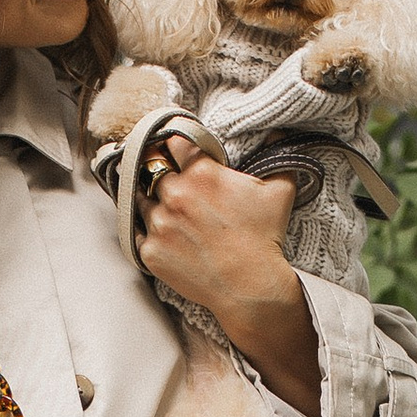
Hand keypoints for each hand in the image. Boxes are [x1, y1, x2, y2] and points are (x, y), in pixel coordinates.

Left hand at [136, 155, 321, 416]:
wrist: (250, 286)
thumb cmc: (265, 238)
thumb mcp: (279, 190)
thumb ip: (277, 155)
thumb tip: (278, 130)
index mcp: (200, 172)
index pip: (172, 142)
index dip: (173, 145)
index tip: (175, 151)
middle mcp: (174, 194)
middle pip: (150, 168)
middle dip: (158, 170)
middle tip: (165, 176)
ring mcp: (158, 223)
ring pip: (139, 199)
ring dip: (149, 199)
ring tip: (166, 208)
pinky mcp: (150, 250)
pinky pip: (137, 232)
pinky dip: (147, 231)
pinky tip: (164, 234)